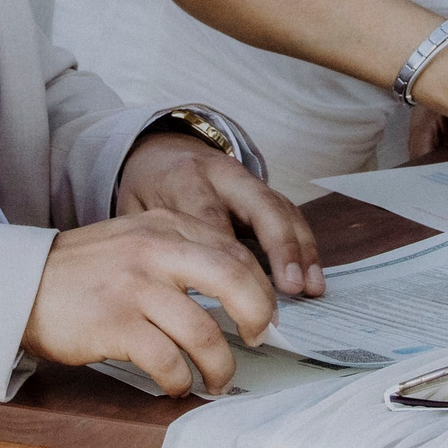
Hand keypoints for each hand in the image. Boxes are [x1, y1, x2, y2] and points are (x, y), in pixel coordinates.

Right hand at [21, 209, 280, 395]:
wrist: (18, 284)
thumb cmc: (82, 272)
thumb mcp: (133, 241)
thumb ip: (178, 253)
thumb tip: (236, 290)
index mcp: (164, 226)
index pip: (233, 251)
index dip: (260, 287)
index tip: (265, 314)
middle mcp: (153, 250)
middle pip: (232, 279)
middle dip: (257, 315)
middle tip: (258, 340)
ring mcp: (133, 286)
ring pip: (203, 331)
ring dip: (219, 366)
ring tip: (217, 380)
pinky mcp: (114, 323)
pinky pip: (167, 360)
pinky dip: (180, 380)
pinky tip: (177, 385)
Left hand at [117, 133, 324, 297]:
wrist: (159, 150)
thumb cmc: (147, 190)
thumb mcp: (134, 211)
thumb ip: (150, 243)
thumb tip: (167, 294)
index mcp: (184, 180)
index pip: (211, 218)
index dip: (227, 258)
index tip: (236, 296)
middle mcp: (222, 175)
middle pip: (260, 206)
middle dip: (280, 247)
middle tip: (292, 287)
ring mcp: (247, 180)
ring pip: (282, 209)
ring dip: (301, 249)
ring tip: (312, 287)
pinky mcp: (263, 189)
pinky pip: (290, 213)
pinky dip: (305, 244)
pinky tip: (313, 275)